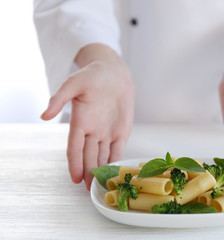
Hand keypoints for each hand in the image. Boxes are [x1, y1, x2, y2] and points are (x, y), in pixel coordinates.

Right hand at [41, 44, 134, 189]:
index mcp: (80, 122)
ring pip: (102, 157)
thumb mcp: (74, 83)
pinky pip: (118, 149)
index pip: (75, 148)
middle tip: (89, 191)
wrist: (114, 72)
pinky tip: (115, 173)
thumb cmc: (92, 75)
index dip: (75, 163)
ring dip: (101, 172)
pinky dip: (117, 161)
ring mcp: (107, 132)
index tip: (75, 179)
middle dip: (88, 173)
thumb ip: (59, 98)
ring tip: (100, 187)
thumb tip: (44, 116)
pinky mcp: (121, 131)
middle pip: (89, 156)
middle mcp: (92, 131)